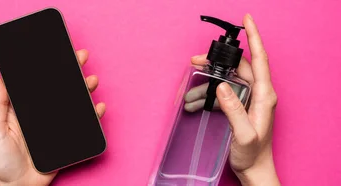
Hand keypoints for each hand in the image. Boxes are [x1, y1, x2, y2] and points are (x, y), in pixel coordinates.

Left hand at [0, 49, 105, 185]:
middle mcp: (40, 115)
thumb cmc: (1, 161)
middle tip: (81, 57)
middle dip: (71, 72)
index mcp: (23, 109)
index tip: (57, 51)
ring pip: (72, 103)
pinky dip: (92, 116)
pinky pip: (81, 126)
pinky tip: (98, 108)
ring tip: (92, 80)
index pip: (37, 83)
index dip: (47, 67)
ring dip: (83, 90)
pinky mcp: (65, 141)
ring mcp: (54, 127)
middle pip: (58, 89)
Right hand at [187, 14, 279, 184]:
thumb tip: (222, 86)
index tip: (247, 21)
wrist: (254, 170)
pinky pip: (224, 93)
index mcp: (265, 96)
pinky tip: (195, 102)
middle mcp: (259, 94)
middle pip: (238, 67)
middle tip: (196, 60)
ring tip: (190, 93)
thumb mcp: (244, 134)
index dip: (254, 38)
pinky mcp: (241, 106)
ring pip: (227, 80)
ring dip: (207, 84)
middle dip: (216, 62)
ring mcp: (250, 99)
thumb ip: (234, 109)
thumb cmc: (253, 155)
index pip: (260, 60)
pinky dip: (208, 94)